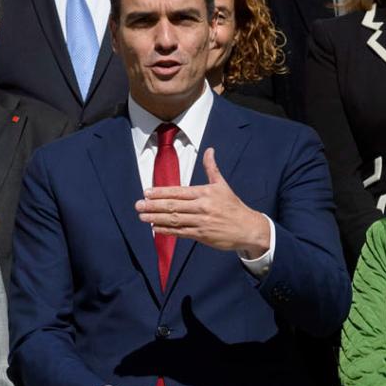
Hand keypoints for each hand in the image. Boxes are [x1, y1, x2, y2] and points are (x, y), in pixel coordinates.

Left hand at [135, 148, 270, 258]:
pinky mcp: (201, 235)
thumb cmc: (233, 206)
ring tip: (142, 216)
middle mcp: (201, 207)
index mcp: (204, 193)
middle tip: (138, 205)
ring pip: (174, 220)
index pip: (178, 192)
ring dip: (156, 218)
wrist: (248, 228)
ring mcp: (201, 222)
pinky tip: (155, 228)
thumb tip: (209, 150)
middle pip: (173, 206)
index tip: (146, 192)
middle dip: (153, 206)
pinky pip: (180, 232)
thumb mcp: (223, 185)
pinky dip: (167, 231)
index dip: (161, 192)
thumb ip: (211, 168)